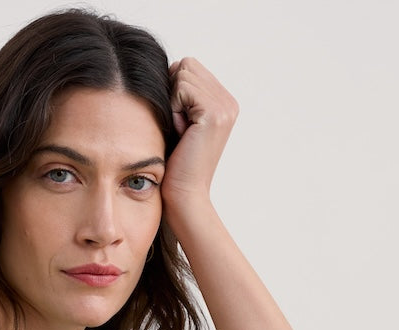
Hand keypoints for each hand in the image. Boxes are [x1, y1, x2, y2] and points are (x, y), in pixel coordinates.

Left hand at [162, 58, 238, 214]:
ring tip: (180, 131)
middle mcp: (229, 102)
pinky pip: (182, 87)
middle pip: (186, 66)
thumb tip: (169, 66)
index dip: (173, 91)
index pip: (189, 68)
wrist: (184, 195)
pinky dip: (174, 108)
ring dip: (172, 102)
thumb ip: (180, 95)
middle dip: (173, 94)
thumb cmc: (174, 164)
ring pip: (183, 73)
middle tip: (178, 127)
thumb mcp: (178, 122)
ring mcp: (225, 107)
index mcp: (223, 102)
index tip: (178, 124)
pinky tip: (181, 132)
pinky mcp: (215, 113)